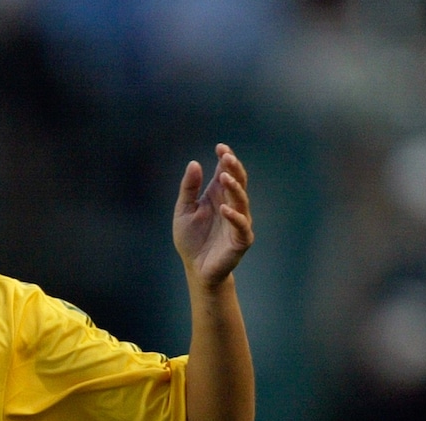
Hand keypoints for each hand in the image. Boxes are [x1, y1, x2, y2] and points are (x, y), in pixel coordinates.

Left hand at [174, 144, 253, 290]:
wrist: (196, 268)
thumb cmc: (191, 239)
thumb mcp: (183, 210)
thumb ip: (189, 188)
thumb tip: (194, 163)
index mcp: (218, 196)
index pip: (227, 172)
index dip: (226, 159)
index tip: (220, 147)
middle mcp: (231, 205)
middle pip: (238, 182)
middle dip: (233, 168)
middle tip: (226, 157)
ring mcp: (238, 221)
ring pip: (241, 201)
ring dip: (234, 188)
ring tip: (224, 178)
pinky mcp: (240, 239)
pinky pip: (241, 226)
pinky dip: (234, 217)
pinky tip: (225, 208)